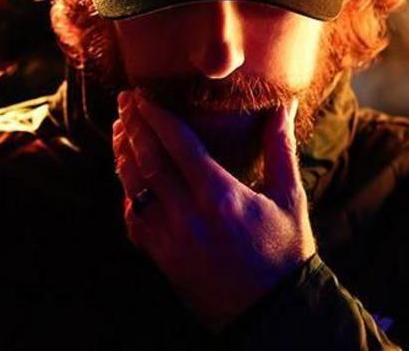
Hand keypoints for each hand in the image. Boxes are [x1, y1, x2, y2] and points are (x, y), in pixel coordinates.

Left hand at [111, 89, 317, 330]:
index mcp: (221, 197)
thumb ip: (280, 149)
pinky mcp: (162, 259)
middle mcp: (190, 216)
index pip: (178, 145)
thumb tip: (283, 106)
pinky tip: (128, 177)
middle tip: (123, 101)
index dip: (155, 116)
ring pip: (134, 188)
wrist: (273, 312)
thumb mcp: (289, 198)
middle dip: (132, 127)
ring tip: (119, 130)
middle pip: (148, 161)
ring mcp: (171, 240)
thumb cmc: (286, 253)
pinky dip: (127, 194)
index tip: (142, 95)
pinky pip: (134, 220)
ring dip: (123, 155)